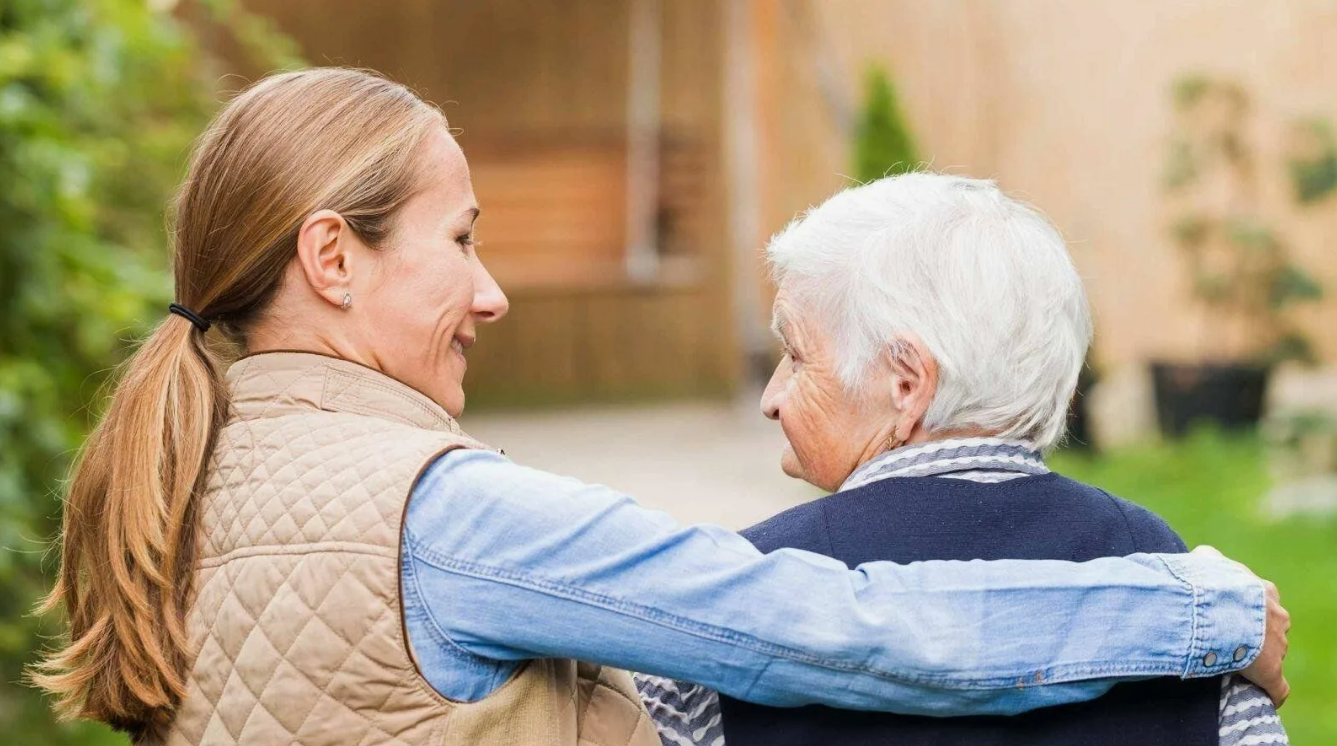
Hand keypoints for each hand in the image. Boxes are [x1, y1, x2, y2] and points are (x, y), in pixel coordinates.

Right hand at [1192, 546, 1289, 705]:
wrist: (1216, 609)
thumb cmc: (1209, 583)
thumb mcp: (1205, 561)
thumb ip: (1208, 559)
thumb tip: (1201, 557)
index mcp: (1263, 592)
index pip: (1262, 601)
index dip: (1247, 610)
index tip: (1229, 615)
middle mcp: (1276, 616)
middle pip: (1272, 628)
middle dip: (1256, 634)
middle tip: (1229, 639)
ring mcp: (1278, 644)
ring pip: (1274, 654)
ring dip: (1258, 659)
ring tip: (1232, 664)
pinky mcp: (1272, 671)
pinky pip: (1278, 687)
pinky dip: (1272, 692)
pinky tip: (1263, 695)